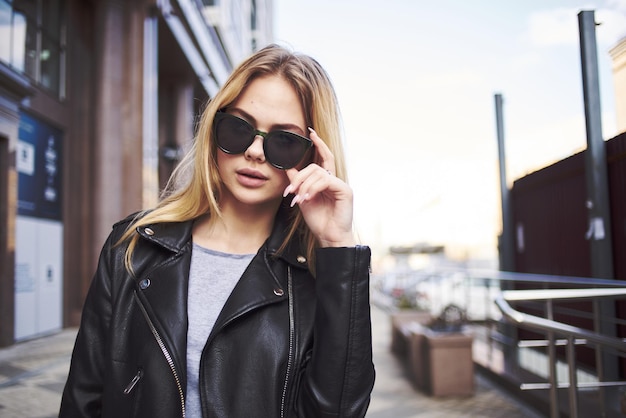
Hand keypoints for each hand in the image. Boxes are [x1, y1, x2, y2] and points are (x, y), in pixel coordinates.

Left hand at [283, 128, 355, 247]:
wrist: (328, 236)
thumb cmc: (318, 220)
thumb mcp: (303, 198)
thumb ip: (298, 182)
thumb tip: (288, 167)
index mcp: (326, 181)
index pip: (323, 157)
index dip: (318, 144)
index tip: (310, 132)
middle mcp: (334, 180)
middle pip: (315, 166)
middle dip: (299, 177)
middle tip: (290, 191)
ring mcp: (341, 184)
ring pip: (318, 173)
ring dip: (304, 186)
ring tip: (298, 199)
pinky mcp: (345, 190)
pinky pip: (325, 181)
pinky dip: (313, 189)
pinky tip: (307, 198)